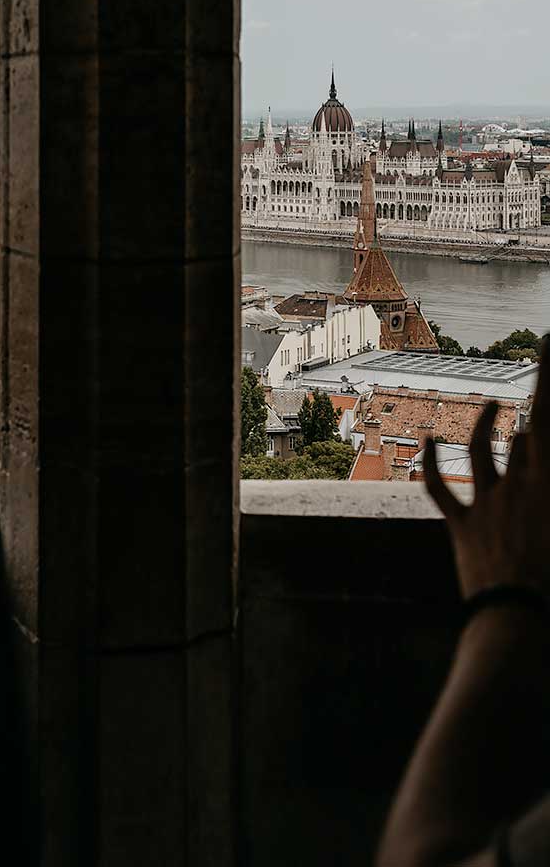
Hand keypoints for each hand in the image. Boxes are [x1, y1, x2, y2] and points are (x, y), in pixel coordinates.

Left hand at [423, 338, 549, 599]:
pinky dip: (433, 461)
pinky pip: (441, 487)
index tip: (549, 343)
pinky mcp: (463, 525)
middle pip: (531, 430)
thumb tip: (541, 443)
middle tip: (542, 364)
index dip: (549, 377)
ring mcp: (489, 503)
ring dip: (485, 422)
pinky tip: (430, 438)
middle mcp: (521, 484)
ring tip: (491, 404)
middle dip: (539, 399)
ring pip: (483, 447)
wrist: (521, 625)